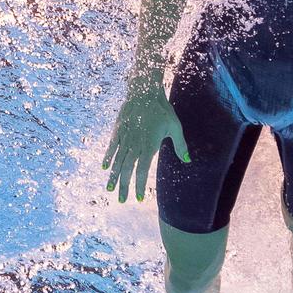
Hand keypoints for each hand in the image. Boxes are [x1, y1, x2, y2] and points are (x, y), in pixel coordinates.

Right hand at [101, 79, 190, 203]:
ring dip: (114, 176)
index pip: (142, 171)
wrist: (144, 91)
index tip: (138, 198)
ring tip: (109, 189)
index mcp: (148, 146)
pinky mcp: (118, 130)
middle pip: (127, 170)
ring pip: (117, 161)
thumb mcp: (175, 127)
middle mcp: (134, 145)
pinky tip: (104, 167)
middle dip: (124, 186)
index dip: (139, 185)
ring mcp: (125, 138)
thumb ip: (180, 145)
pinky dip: (108, 157)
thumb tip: (188, 161)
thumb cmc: (162, 109)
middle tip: (121, 201)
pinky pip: (111, 147)